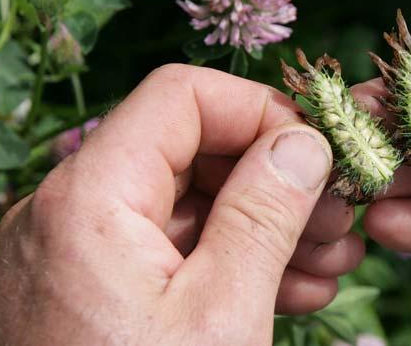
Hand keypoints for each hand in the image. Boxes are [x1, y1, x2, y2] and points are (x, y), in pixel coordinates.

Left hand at [0, 65, 363, 344]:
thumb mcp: (223, 313)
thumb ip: (265, 212)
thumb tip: (304, 141)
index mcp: (88, 199)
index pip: (182, 96)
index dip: (261, 111)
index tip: (320, 152)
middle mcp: (69, 214)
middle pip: (191, 150)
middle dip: (275, 179)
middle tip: (340, 216)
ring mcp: (81, 256)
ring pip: (190, 206)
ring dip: (267, 225)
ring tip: (334, 260)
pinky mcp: (97, 293)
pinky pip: (173, 253)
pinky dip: (233, 262)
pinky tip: (296, 288)